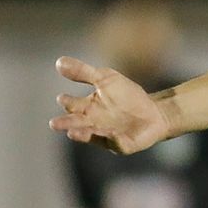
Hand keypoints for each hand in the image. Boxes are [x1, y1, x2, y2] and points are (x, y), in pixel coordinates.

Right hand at [49, 57, 171, 154]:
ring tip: (72, 133)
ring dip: (82, 134)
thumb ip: (83, 72)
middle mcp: (92, 123)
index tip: (61, 98)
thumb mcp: (105, 79)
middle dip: (66, 123)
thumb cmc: (126, 96)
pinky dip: (115, 139)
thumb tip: (58, 62)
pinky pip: (118, 143)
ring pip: (91, 135)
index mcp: (87, 108)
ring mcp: (106, 136)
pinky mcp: (123, 145)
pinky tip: (113, 134)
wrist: (153, 112)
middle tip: (54, 123)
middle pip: (76, 123)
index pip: (72, 105)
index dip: (67, 102)